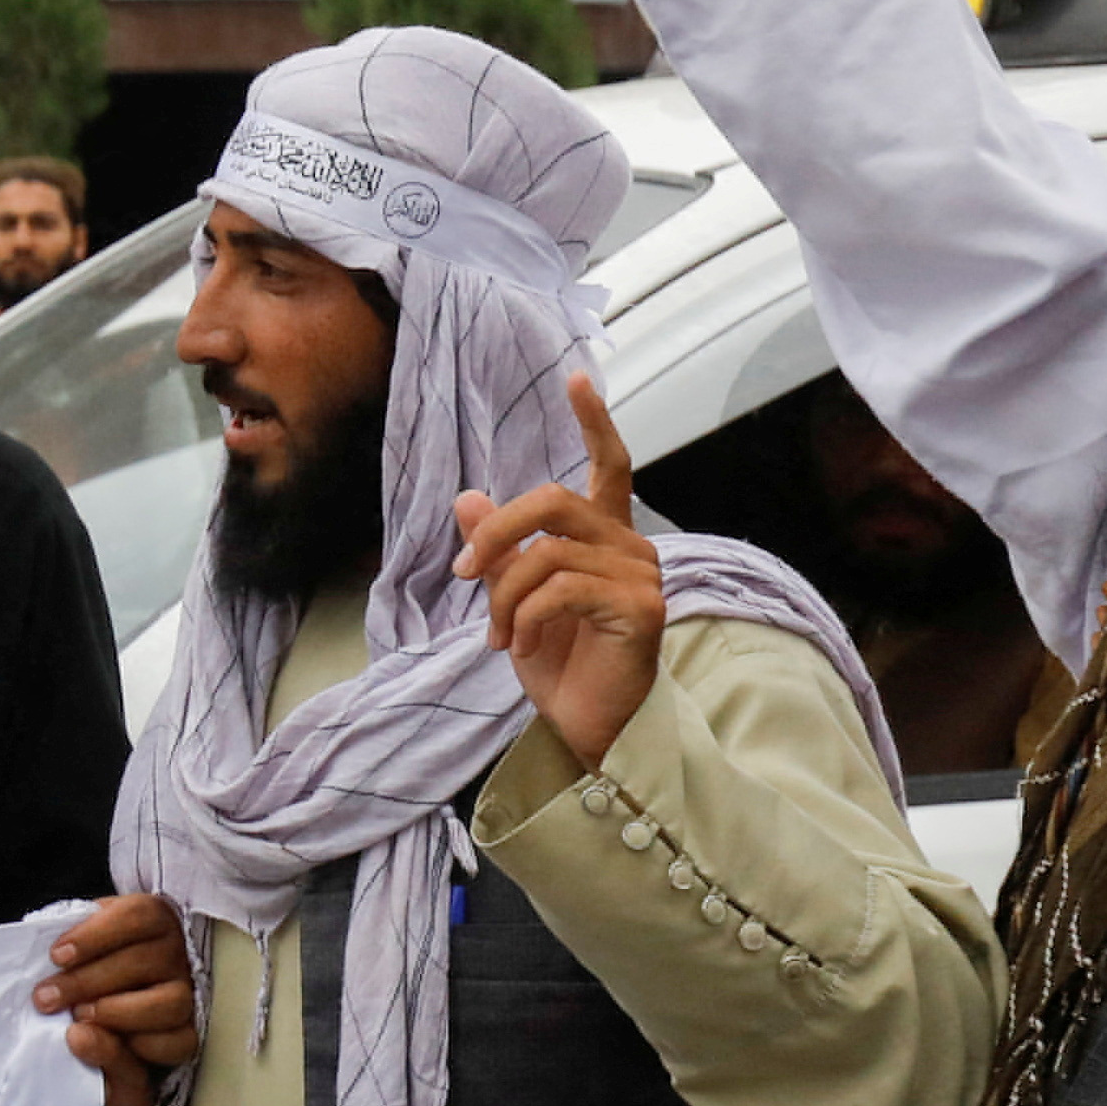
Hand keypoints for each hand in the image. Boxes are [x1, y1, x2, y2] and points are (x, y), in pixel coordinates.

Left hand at [35, 893, 200, 1105]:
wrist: (114, 994)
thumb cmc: (92, 959)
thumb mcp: (83, 938)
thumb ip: (74, 944)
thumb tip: (58, 961)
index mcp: (155, 918)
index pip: (136, 917)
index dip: (94, 936)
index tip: (56, 956)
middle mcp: (177, 953)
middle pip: (141, 962)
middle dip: (85, 982)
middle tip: (46, 998)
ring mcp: (187, 993)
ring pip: (169, 1003)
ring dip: (116, 1013)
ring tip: (77, 1018)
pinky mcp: (190, 1033)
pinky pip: (179, 1043)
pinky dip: (142, 1047)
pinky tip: (109, 1042)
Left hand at [452, 374, 662, 768]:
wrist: (589, 729)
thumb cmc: (561, 665)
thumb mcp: (515, 600)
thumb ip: (500, 550)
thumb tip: (468, 497)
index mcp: (604, 538)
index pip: (609, 464)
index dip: (594, 421)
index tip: (576, 377)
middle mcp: (631, 546)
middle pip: (554, 500)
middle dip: (495, 534)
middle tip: (464, 576)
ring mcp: (642, 575)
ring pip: (545, 554)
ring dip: (503, 597)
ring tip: (498, 636)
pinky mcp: (642, 608)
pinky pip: (561, 589)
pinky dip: (526, 616)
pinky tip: (522, 646)